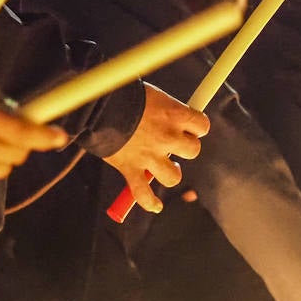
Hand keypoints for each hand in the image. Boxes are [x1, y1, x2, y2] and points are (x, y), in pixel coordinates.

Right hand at [103, 83, 208, 212]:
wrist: (98, 107)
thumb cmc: (124, 96)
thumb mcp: (152, 95)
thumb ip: (164, 109)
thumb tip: (170, 115)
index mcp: (174, 114)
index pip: (202, 125)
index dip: (196, 128)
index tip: (189, 128)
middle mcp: (167, 137)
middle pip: (193, 151)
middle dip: (185, 148)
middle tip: (174, 145)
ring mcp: (150, 156)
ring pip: (173, 176)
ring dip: (171, 173)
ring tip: (165, 168)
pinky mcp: (131, 170)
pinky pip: (144, 193)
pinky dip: (149, 202)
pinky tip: (155, 205)